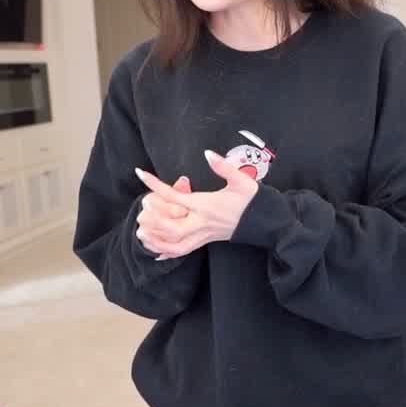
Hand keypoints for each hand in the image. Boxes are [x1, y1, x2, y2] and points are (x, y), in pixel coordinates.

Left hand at [135, 150, 258, 259]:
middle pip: (170, 228)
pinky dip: (167, 253)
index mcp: (206, 206)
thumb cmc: (253, 201)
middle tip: (143, 208)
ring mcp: (203, 235)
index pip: (174, 196)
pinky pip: (183, 252)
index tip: (140, 173)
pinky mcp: (206, 241)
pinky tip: (155, 251)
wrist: (265, 223)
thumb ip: (223, 166)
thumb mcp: (242, 180)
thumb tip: (208, 153)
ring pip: (174, 245)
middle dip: (153, 220)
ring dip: (155, 240)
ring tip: (141, 230)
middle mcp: (202, 223)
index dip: (155, 185)